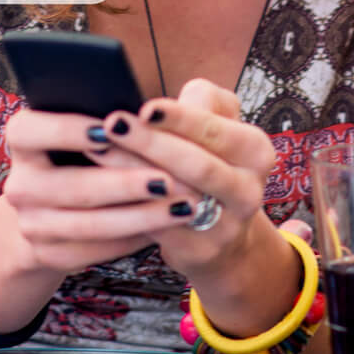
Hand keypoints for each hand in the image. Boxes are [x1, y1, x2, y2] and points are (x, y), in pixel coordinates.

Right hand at [0, 107, 201, 273]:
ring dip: (139, 217)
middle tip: (168, 180)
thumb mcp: (87, 129)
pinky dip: (132, 239)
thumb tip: (150, 114)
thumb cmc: (86, 151)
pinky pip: (94, 251)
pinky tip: (163, 228)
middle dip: (124, 184)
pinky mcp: (47, 254)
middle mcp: (19, 183)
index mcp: (22, 139)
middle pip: (70, 186)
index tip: (110, 126)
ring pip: (87, 225)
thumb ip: (109, 122)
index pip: (31, 131)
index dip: (67, 129)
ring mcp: (30, 223)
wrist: (54, 206)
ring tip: (181, 207)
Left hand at [100, 78, 278, 277]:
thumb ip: (200, 103)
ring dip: (133, 171)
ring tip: (97, 148)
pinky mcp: (201, 251)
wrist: (226, 234)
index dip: (179, 118)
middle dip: (151, 143)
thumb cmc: (210, 161)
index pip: (215, 129)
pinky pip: (161, 226)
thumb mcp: (218, 126)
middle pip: (197, 164)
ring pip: (176, 196)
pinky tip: (103, 186)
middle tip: (112, 124)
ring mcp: (227, 226)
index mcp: (256, 150)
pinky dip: (131, 204)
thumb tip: (157, 105)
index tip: (145, 108)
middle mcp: (248, 189)